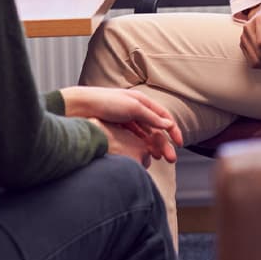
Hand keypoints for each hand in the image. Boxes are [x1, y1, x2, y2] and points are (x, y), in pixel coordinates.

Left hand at [61, 86, 181, 162]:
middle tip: (171, 159)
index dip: (173, 129)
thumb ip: (151, 117)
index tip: (179, 144)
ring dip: (154, 146)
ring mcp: (127, 118)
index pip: (163, 116)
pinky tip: (144, 155)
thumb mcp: (132, 108)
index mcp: (142, 100)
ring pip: (145, 134)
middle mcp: (136, 109)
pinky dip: (141, 146)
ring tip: (158, 159)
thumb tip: (168, 125)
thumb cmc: (106, 103)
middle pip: (156, 128)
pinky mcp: (118, 127)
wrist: (81, 107)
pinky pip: (134, 138)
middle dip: (165, 143)